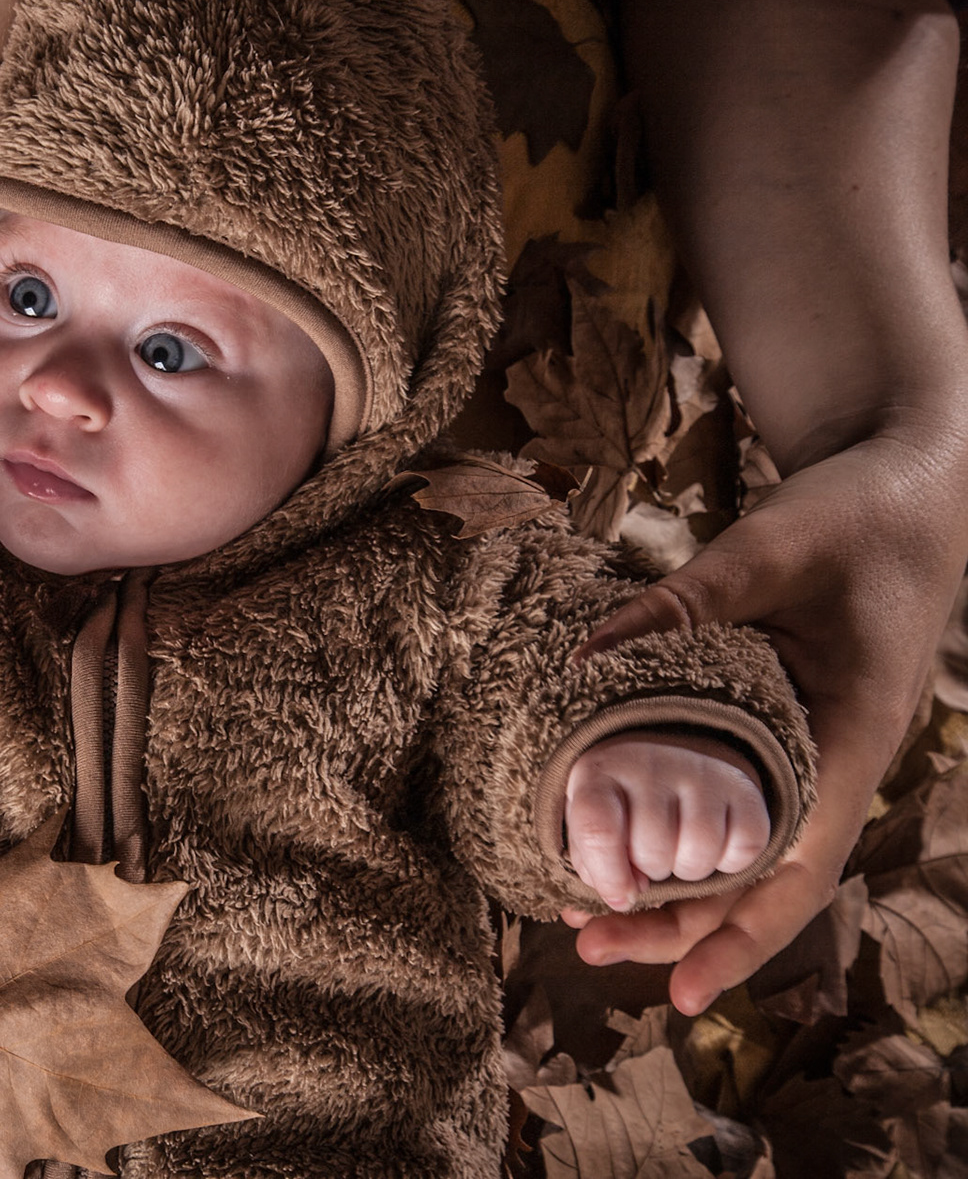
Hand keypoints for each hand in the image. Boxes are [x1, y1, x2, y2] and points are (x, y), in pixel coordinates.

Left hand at [565, 429, 967, 1014]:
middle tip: (580, 945)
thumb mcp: (772, 547)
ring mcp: (814, 751)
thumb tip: (584, 653)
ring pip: (745, 851)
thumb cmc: (856, 518)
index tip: (680, 995)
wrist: (907, 490)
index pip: (799, 869)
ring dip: (672, 891)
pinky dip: (680, 834)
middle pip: (761, 881)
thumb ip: (686, 600)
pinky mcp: (785, 728)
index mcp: (854, 737)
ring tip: (578, 915)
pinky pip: (735, 804)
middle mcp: (837, 761)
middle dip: (678, 928)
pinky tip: (617, 843)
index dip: (740, 937)